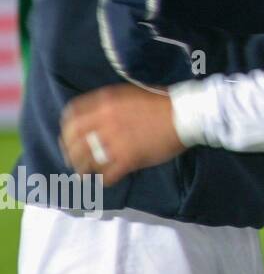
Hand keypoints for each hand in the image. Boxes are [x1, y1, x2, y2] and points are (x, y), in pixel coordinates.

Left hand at [60, 84, 184, 185]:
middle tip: (73, 160)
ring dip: (83, 170)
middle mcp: (105, 121)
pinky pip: (107, 175)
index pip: (71, 116)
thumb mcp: (132, 93)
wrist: (187, 114)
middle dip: (70, 152)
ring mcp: (116, 141)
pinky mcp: (128, 159)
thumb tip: (98, 114)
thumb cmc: (164, 102)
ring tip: (84, 175)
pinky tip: (106, 180)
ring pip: (86, 160)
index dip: (66, 129)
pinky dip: (104, 180)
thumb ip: (112, 103)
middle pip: (73, 141)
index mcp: (105, 102)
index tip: (69, 137)